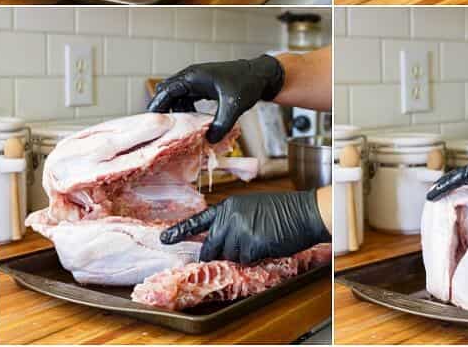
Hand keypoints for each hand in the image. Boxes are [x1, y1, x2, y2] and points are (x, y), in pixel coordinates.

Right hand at [147, 55, 284, 142]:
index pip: (166, 91)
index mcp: (193, 77)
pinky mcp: (202, 88)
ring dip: (175, 112)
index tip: (149, 125)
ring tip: (174, 132)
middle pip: (167, 94)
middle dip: (162, 111)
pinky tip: (191, 125)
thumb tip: (208, 141)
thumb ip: (221, 124)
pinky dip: (185, 111)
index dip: (156, 107)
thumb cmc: (247, 84)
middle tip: (158, 132)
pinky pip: (186, 100)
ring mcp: (196, 82)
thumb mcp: (233, 106)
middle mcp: (191, 77)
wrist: (260, 75)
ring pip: (176, 98)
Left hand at [161, 189, 329, 262]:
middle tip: (240, 248)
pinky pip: (244, 262)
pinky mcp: (249, 246)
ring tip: (260, 239)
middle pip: (212, 246)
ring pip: (229, 256)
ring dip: (241, 255)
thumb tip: (220, 243)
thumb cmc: (282, 211)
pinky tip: (266, 244)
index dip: (180, 231)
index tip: (164, 239)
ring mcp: (238, 231)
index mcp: (229, 205)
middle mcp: (229, 217)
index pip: (199, 220)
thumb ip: (233, 222)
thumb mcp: (252, 209)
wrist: (304, 212)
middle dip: (220, 253)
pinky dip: (254, 259)